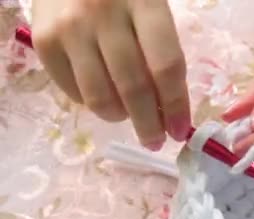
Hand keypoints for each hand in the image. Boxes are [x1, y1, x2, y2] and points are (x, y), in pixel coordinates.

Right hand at [31, 0, 189, 150]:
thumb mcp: (150, 5)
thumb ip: (161, 48)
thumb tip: (169, 106)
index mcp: (144, 2)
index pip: (166, 65)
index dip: (176, 105)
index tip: (180, 130)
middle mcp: (103, 14)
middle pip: (134, 87)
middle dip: (149, 124)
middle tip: (156, 140)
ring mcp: (69, 28)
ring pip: (100, 96)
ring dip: (120, 117)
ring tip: (129, 116)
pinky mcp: (43, 40)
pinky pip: (73, 91)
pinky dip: (93, 104)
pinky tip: (104, 97)